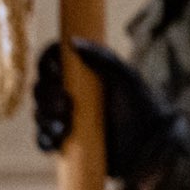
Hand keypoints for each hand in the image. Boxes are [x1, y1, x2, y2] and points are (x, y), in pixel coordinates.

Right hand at [33, 39, 189, 185]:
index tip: (57, 73)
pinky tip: (57, 140)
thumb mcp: (126, 80)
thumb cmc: (142, 109)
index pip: (54, 61)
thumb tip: (73, 41)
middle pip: (42, 87)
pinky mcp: (65, 143)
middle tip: (66, 104)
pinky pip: (43, 140)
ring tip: (64, 127)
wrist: (149, 149)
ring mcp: (67, 118)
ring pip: (39, 113)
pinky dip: (44, 139)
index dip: (48, 64)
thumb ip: (104, 59)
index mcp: (85, 74)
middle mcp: (73, 94)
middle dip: (47, 95)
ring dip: (45, 118)